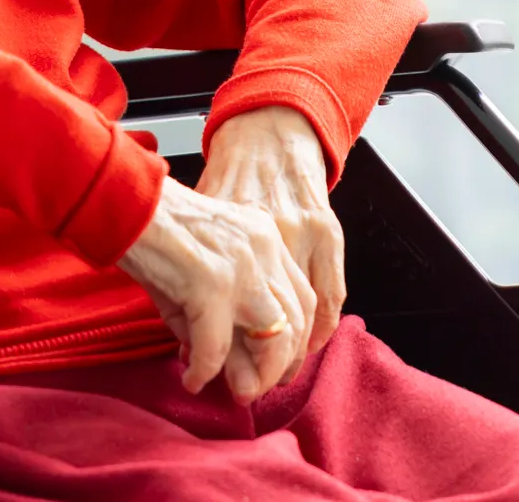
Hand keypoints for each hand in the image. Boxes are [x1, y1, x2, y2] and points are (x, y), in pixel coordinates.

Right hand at [117, 174, 315, 403]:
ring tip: (237, 391)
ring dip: (259, 375)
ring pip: (275, 339)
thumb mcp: (202, 257)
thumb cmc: (151, 222)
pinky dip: (205, 371)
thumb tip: (223, 365)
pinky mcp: (209, 285)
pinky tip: (192, 378)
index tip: (279, 365)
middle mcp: (262, 248)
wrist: (120, 197)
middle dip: (282, 364)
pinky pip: (216, 349)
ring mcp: (239, 267)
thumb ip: (223, 305)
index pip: (304, 297)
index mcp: (264, 234)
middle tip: (259, 387)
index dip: (297, 340)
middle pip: (298, 320)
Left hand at [198, 105, 344, 361]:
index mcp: (225, 236)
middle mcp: (267, 238)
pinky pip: (331, 296)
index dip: (222, 358)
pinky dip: (321, 327)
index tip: (217, 379)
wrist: (263, 133)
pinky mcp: (328, 232)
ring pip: (306, 317)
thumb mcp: (192, 229)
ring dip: (294, 354)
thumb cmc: (221, 179)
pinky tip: (306, 344)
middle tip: (250, 384)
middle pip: (271, 325)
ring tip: (278, 372)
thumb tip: (188, 345)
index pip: (228, 318)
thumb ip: (187, 277)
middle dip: (262, 366)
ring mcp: (302, 234)